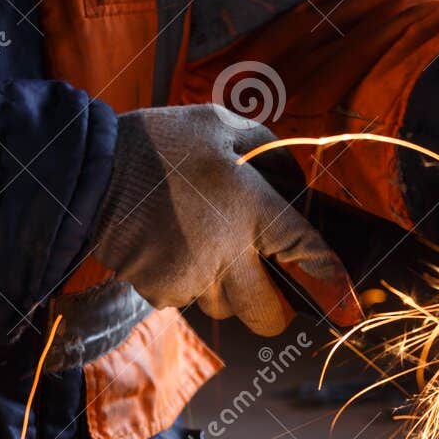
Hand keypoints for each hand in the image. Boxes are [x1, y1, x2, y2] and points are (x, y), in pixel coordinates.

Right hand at [92, 105, 361, 334]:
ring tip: (201, 245)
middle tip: (268, 288)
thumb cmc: (160, 143)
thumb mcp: (220, 123)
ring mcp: (193, 278)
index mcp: (250, 207)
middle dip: (275, 310)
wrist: (91, 171)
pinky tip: (170, 247)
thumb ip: (268, 148)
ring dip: (225, 289)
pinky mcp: (162, 292)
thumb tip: (294, 180)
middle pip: (268, 316)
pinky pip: (188, 300)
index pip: (304, 251)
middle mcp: (227, 252)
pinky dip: (187, 282)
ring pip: (227, 308)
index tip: (348, 304)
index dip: (331, 281)